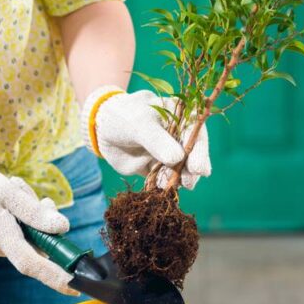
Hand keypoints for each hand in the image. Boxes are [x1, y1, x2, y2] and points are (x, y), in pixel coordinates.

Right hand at [0, 154, 75, 294]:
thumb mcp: (9, 192)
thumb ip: (35, 212)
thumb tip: (62, 228)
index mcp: (2, 238)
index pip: (32, 264)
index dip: (55, 277)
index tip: (76, 285)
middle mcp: (1, 247)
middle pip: (39, 243)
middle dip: (47, 224)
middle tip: (42, 201)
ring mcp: (0, 244)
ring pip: (32, 233)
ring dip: (34, 213)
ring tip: (17, 190)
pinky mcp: (0, 237)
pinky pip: (22, 229)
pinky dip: (25, 214)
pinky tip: (14, 196)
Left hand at [81, 85, 210, 188]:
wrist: (104, 128)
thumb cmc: (124, 116)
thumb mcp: (139, 124)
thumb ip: (157, 140)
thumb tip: (177, 158)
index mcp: (182, 117)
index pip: (196, 133)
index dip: (200, 151)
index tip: (198, 168)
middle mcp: (180, 137)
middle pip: (193, 155)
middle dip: (192, 170)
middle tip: (190, 182)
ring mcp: (170, 154)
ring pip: (181, 170)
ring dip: (179, 179)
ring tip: (171, 185)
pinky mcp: (158, 168)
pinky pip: (164, 179)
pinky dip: (164, 185)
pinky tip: (160, 187)